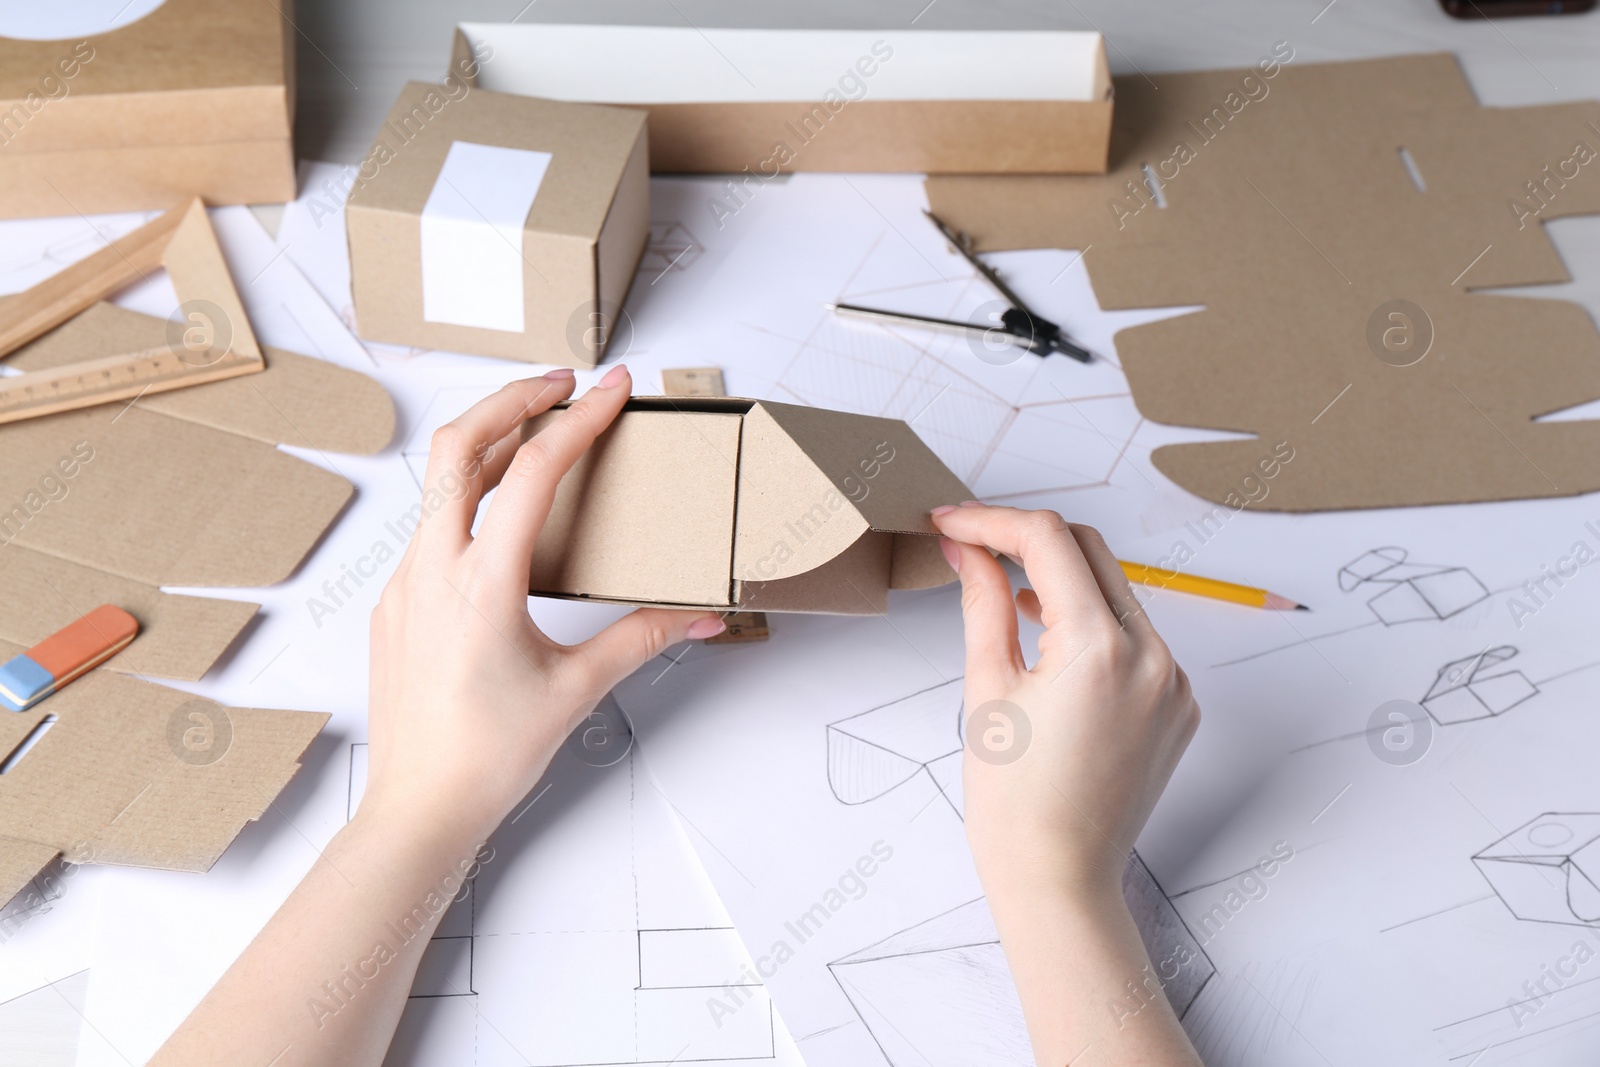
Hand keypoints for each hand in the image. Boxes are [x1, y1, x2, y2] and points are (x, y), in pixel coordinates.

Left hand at [361, 367, 725, 845]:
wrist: (418, 809)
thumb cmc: (488, 757)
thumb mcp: (577, 690)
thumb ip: (641, 638)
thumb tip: (699, 615)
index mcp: (480, 585)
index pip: (531, 472)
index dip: (578, 420)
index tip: (611, 389)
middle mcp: (431, 570)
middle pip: (460, 445)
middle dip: (513, 398)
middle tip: (565, 381)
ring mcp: (404, 583)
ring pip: (439, 483)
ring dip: (489, 443)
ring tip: (539, 431)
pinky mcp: (395, 602)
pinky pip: (429, 526)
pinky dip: (468, 496)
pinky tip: (504, 515)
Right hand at [931, 503, 1199, 905]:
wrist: (1059, 876)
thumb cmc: (1014, 801)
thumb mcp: (987, 688)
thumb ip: (983, 602)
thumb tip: (966, 547)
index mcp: (1100, 648)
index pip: (1049, 541)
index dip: (992, 521)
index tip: (952, 523)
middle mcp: (1152, 656)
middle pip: (1090, 551)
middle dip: (1028, 538)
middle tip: (972, 544)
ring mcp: (1173, 681)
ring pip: (1115, 591)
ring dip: (1061, 579)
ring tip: (1005, 592)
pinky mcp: (1178, 704)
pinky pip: (1136, 636)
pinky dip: (1092, 622)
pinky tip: (1050, 641)